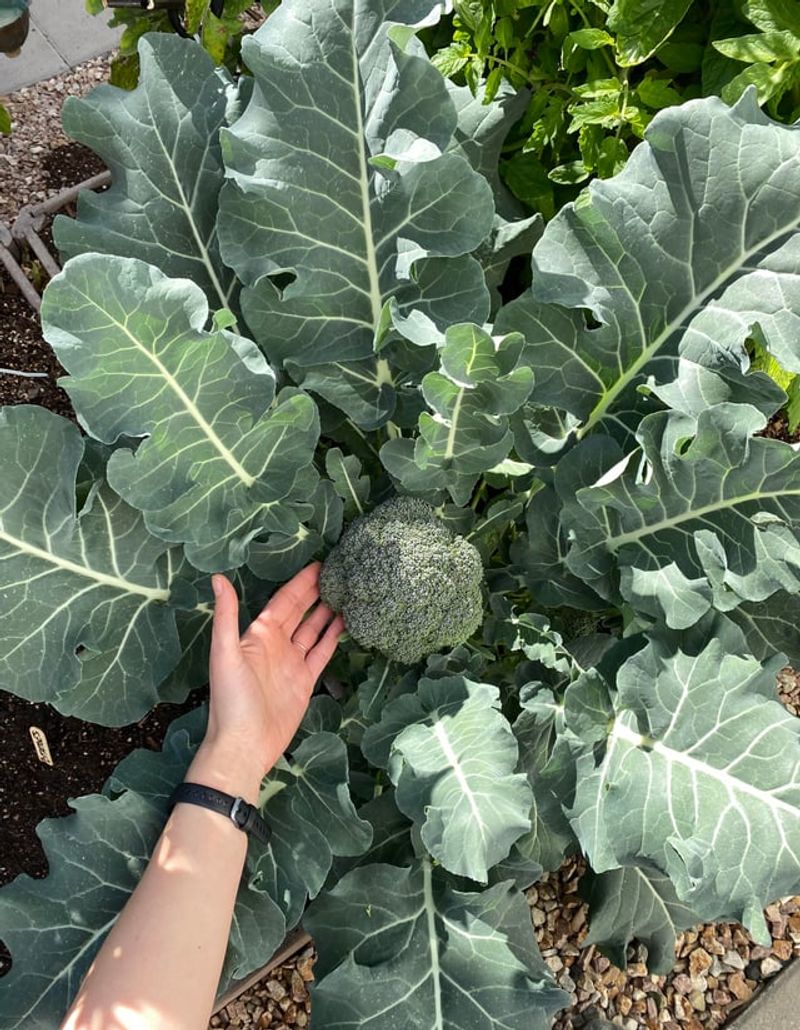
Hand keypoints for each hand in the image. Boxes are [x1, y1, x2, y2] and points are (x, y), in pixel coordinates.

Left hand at [190, 563, 343, 798]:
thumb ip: (227, 615)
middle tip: (339, 573)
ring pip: (313, 630)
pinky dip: (333, 638)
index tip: (320, 565)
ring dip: (327, 612)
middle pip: (300, 611)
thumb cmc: (232, 699)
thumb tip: (218, 578)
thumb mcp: (225, 653)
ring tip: (348, 593)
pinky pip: (322, 653)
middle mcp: (276, 645)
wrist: (245, 744)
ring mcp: (292, 663)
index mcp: (258, 635)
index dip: (300, 583)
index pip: (283, 601)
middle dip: (317, 592)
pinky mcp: (305, 681)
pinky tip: (347, 623)